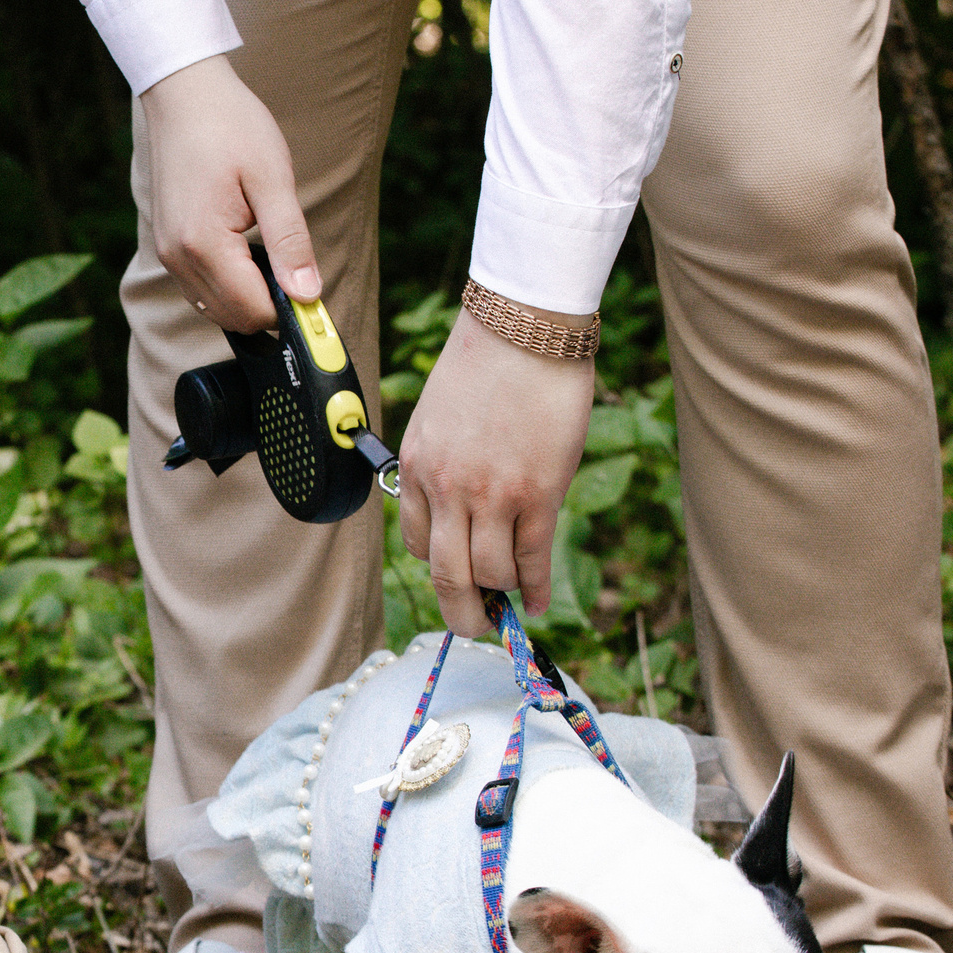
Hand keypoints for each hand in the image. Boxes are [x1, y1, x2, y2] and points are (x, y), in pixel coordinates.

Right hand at [138, 56, 321, 331]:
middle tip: (296, 269)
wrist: (186, 95)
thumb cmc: (232, 127)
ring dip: (249, 297)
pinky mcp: (168, 247)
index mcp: (204, 242)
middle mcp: (179, 257)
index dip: (290, 309)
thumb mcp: (273, 179)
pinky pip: (201, 290)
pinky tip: (246, 253)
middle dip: (270, 306)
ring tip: (270, 253)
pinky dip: (229, 286)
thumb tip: (308, 295)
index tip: (314, 291)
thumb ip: (290, 242)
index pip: (253, 310)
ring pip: (215, 309)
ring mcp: (168, 254)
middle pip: (233, 318)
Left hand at [396, 306, 595, 634]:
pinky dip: (534, 589)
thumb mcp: (439, 415)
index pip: (414, 542)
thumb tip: (462, 506)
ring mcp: (491, 495)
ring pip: (489, 574)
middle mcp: (446, 488)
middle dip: (460, 612)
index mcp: (416, 467)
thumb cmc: (486, 363)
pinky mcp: (537, 494)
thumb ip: (443, 463)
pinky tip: (538, 602)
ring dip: (502, 595)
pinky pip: (530, 559)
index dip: (436, 566)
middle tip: (474, 625)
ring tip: (514, 600)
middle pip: (445, 575)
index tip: (454, 574)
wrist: (525, 327)